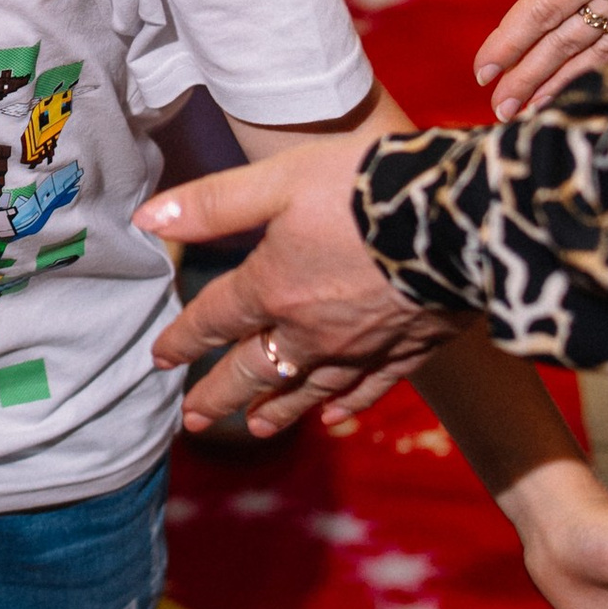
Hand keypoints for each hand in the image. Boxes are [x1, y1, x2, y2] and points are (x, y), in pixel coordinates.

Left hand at [139, 133, 472, 437]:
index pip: (213, 320)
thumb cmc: (364, 188)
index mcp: (272, 287)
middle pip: (252, 369)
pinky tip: (332, 416)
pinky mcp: (407, 350)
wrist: (459, 219)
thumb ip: (213, 204)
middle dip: (218, 395)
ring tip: (253, 428)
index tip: (159, 360)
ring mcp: (360, 347)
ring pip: (307, 389)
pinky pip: (367, 389)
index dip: (182, 340)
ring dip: (276, 410)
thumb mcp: (279, 180)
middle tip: (191, 421)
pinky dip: (345, 405)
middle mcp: (310, 330)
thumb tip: (148, 219)